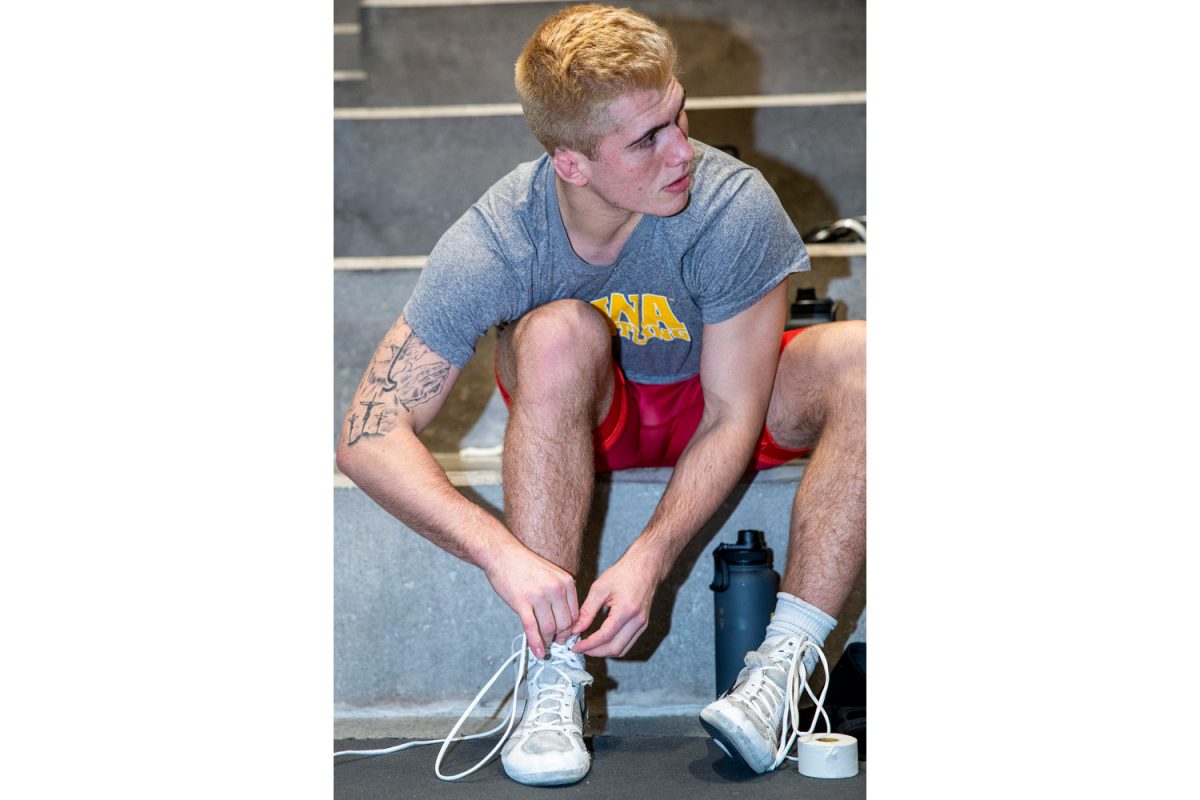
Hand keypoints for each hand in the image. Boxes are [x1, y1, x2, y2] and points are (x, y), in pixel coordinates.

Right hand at [483, 542, 579, 659]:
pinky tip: (538, 652)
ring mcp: (539, 596)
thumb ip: (560, 594)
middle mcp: (555, 589)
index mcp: (566, 582)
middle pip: (565, 624)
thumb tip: (564, 620)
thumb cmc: (525, 565)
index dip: (570, 629)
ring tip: (544, 643)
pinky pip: (532, 628)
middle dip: (560, 637)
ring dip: (547, 640)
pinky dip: (536, 644)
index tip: (565, 635)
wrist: (502, 554)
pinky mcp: (521, 602)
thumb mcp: (551, 575)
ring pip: (549, 628)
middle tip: (555, 642)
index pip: (575, 614)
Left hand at [571, 553, 659, 657]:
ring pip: (622, 650)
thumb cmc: (623, 573)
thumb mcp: (600, 588)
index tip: (574, 646)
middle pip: (615, 648)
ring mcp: (643, 624)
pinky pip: (627, 643)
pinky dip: (613, 646)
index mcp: (626, 610)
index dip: (588, 645)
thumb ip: (587, 610)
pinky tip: (601, 640)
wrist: (645, 566)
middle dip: (595, 652)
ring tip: (588, 645)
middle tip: (579, 647)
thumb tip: (576, 629)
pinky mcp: (643, 625)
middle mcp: (637, 621)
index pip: (605, 636)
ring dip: (604, 652)